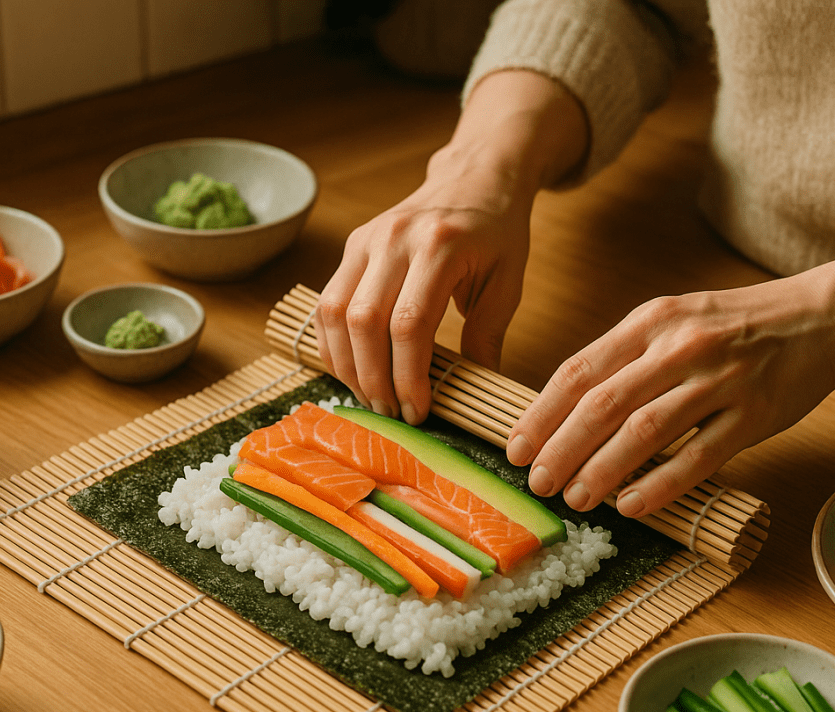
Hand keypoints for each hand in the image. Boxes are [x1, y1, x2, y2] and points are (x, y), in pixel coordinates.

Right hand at [314, 69, 590, 423]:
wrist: (474, 176)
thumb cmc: (496, 232)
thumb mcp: (507, 283)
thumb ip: (488, 337)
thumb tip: (472, 394)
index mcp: (440, 245)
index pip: (410, 323)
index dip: (407, 374)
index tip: (417, 409)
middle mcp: (395, 238)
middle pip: (364, 321)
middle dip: (373, 377)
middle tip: (390, 411)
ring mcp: (366, 239)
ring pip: (335, 312)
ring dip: (346, 364)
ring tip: (370, 396)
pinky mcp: (352, 246)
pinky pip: (328, 302)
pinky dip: (333, 343)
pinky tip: (352, 369)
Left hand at [505, 273, 834, 518]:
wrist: (824, 316)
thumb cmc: (735, 325)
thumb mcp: (673, 320)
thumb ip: (625, 356)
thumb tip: (566, 411)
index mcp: (651, 322)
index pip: (579, 371)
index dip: (541, 415)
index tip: (516, 449)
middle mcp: (680, 347)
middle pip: (603, 404)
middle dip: (561, 449)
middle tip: (538, 483)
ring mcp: (720, 379)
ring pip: (645, 431)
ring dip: (603, 470)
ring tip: (577, 499)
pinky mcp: (756, 412)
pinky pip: (699, 455)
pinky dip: (661, 483)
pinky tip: (633, 505)